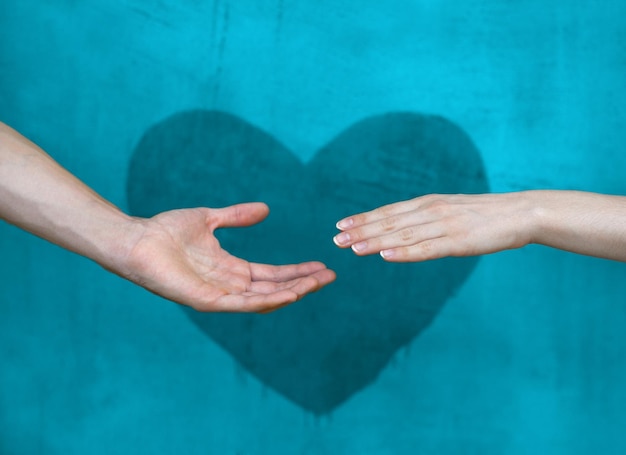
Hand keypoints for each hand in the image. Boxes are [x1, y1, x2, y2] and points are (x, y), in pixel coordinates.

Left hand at [121, 202, 335, 311]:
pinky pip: (241, 304)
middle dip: (303, 283)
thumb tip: (265, 209)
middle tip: (330, 276)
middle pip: (274, 288)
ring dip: (291, 292)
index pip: (271, 274)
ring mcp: (218, 295)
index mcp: (230, 269)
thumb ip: (237, 216)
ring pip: (263, 299)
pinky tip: (289, 294)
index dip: (297, 270)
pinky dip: (266, 301)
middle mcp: (228, 285)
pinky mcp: (206, 300)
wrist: (137, 239)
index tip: (322, 265)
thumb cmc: (166, 230)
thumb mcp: (210, 218)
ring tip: (315, 284)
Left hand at [333, 193, 533, 261]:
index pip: (389, 211)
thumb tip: (403, 229)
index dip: (363, 218)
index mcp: (428, 203)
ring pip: (403, 235)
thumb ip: (426, 218)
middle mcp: (431, 211)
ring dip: (375, 242)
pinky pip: (426, 249)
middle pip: (389, 222)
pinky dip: (404, 253)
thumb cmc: (484, 214)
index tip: (340, 224)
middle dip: (361, 231)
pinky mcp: (458, 242)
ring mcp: (444, 226)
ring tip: (353, 248)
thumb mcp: (450, 210)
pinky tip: (386, 257)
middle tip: (335, 239)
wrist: (520, 212)